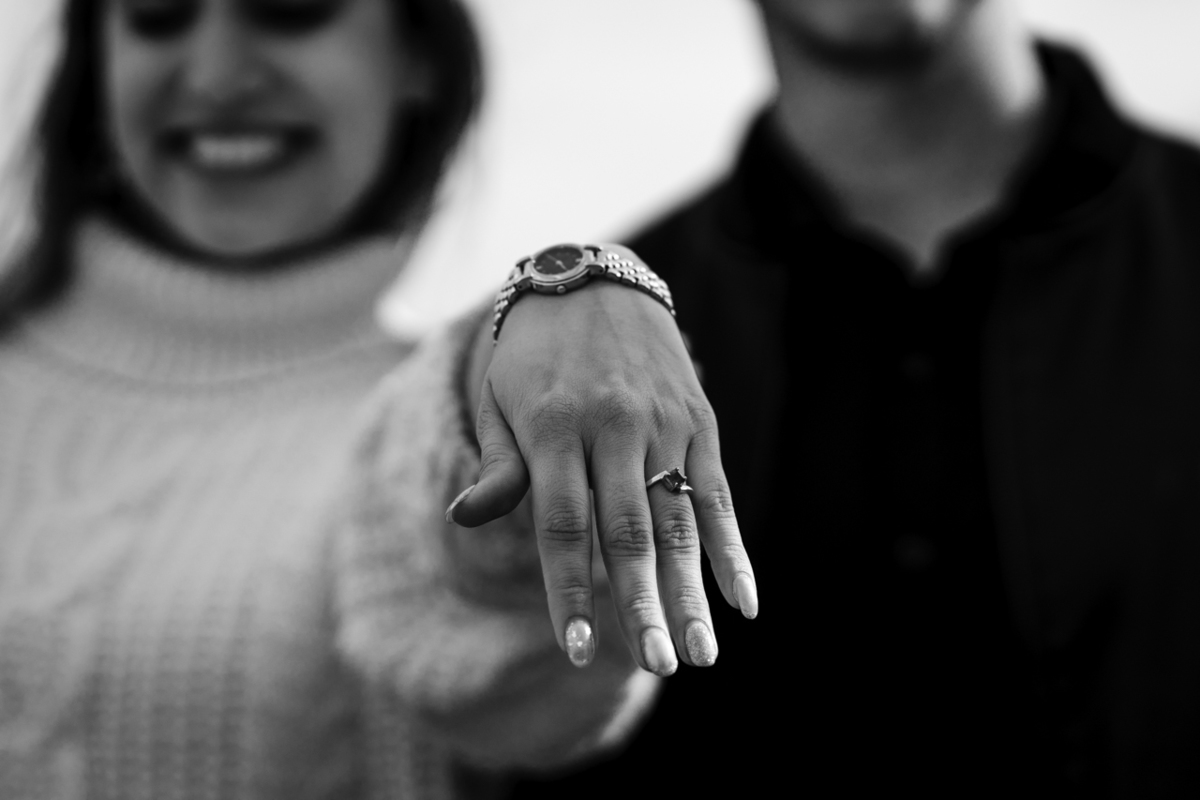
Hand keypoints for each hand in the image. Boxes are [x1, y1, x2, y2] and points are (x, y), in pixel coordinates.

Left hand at [447, 251, 757, 675]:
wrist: (594, 277)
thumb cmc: (534, 354)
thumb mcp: (500, 399)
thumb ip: (497, 464)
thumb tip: (464, 518)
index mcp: (553, 427)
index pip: (560, 524)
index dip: (568, 589)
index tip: (573, 648)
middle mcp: (612, 426)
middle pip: (627, 532)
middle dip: (641, 604)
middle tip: (656, 664)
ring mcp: (662, 424)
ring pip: (678, 519)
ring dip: (693, 590)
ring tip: (701, 652)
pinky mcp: (699, 421)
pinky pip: (718, 493)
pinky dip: (732, 548)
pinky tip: (745, 599)